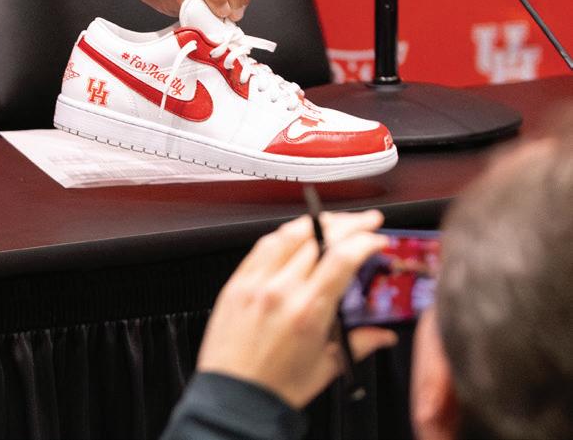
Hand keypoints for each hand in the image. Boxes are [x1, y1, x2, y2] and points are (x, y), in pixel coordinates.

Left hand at [194, 211, 398, 409]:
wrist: (234, 396)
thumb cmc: (277, 386)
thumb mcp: (328, 367)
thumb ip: (360, 343)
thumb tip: (384, 335)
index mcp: (308, 311)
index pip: (342, 257)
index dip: (364, 240)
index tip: (377, 239)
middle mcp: (280, 290)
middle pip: (317, 237)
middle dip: (347, 224)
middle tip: (365, 221)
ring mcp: (255, 283)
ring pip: (287, 234)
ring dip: (315, 222)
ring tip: (334, 221)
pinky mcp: (236, 283)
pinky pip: (261, 247)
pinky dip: (283, 235)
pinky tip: (295, 235)